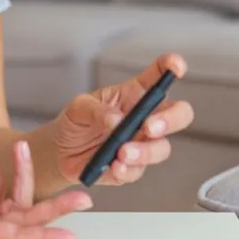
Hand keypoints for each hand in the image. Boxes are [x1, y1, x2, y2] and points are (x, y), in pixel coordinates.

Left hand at [50, 53, 192, 185]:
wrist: (60, 151)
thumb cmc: (75, 121)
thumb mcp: (79, 107)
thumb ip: (97, 111)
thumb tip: (117, 121)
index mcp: (135, 94)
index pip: (160, 76)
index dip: (172, 67)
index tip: (175, 67)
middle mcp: (145, 118)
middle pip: (179, 114)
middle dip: (171, 120)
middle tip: (149, 127)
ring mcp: (141, 143)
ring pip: (162, 148)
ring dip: (145, 151)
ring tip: (121, 153)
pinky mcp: (131, 167)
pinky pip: (138, 171)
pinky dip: (127, 170)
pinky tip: (115, 167)